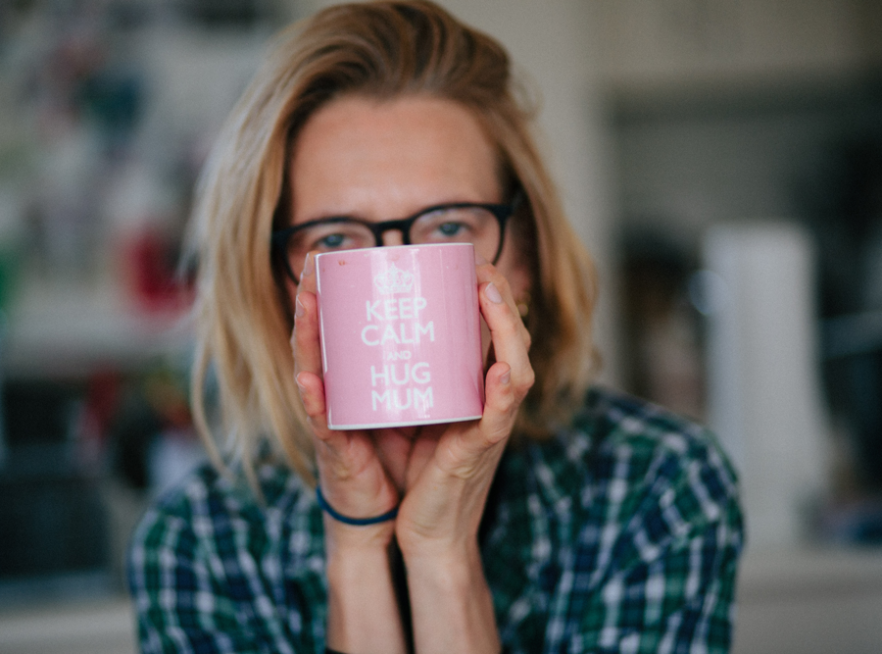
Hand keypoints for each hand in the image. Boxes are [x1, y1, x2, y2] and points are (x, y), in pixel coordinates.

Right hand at [291, 252, 400, 546]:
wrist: (392, 518)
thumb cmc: (402, 459)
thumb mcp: (415, 406)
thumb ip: (428, 371)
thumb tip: (461, 328)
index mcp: (360, 383)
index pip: (346, 333)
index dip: (339, 297)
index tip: (341, 259)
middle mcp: (341, 396)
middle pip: (321, 341)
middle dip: (314, 302)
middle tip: (316, 264)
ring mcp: (334, 421)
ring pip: (314, 371)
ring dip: (307, 337)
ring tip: (306, 302)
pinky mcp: (337, 450)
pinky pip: (324, 422)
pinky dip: (316, 400)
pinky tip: (309, 377)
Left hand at [394, 255, 533, 558]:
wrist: (421, 529)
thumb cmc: (415, 470)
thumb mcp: (416, 411)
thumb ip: (410, 376)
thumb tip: (381, 332)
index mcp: (477, 390)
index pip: (496, 335)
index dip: (493, 297)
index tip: (473, 263)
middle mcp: (490, 403)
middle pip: (514, 342)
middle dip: (503, 300)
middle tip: (482, 267)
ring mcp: (490, 425)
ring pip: (516, 369)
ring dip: (508, 329)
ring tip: (491, 293)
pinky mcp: (479, 450)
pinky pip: (500, 416)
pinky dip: (503, 389)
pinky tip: (500, 367)